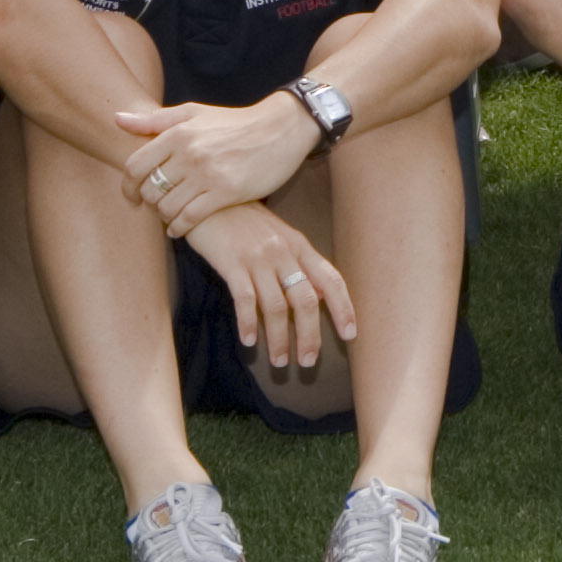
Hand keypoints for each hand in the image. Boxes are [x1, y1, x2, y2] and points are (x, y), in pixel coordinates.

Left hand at [114, 97, 313, 226]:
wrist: (280, 128)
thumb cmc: (234, 122)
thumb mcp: (194, 113)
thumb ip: (155, 120)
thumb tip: (117, 119)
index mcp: (178, 133)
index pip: (135, 166)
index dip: (127, 186)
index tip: (131, 195)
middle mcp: (189, 153)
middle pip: (150, 189)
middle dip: (147, 201)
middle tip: (154, 206)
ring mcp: (207, 174)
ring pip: (167, 207)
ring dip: (164, 216)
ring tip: (169, 215)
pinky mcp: (226, 192)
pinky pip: (190, 218)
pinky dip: (178, 227)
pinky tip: (178, 228)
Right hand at [185, 201, 355, 369]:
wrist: (211, 199)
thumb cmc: (246, 223)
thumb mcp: (280, 238)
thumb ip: (298, 265)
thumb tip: (318, 297)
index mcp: (300, 246)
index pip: (331, 280)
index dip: (343, 308)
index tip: (350, 335)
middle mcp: (283, 252)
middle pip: (305, 300)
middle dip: (310, 335)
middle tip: (307, 362)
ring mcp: (257, 257)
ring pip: (276, 306)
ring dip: (279, 338)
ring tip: (279, 361)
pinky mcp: (231, 262)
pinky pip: (244, 298)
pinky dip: (248, 323)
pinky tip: (249, 341)